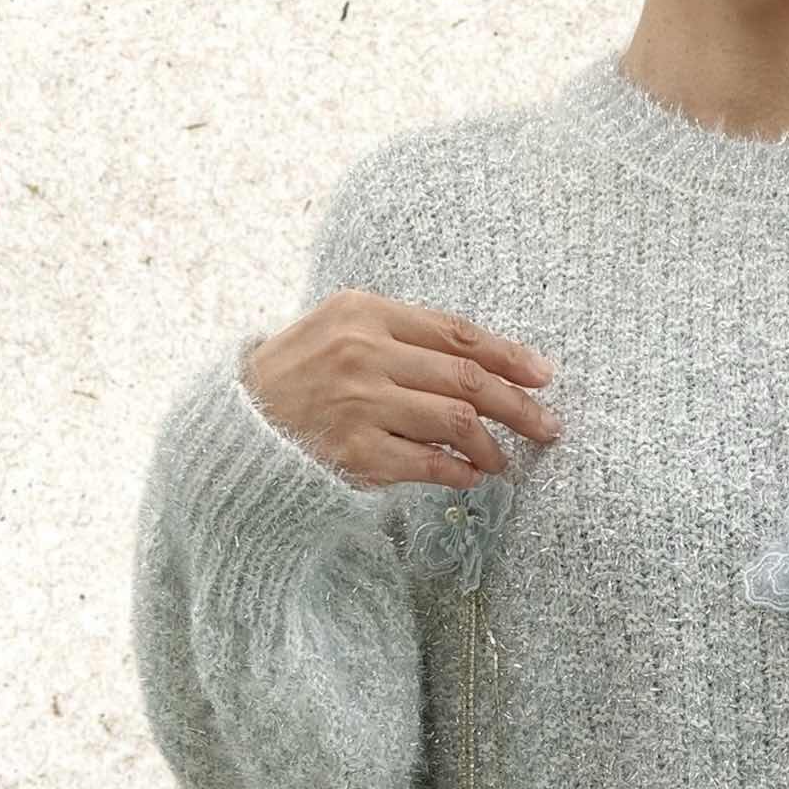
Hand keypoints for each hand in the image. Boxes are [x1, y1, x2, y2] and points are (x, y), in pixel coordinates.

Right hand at [242, 291, 563, 491]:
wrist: (240, 426)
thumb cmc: (301, 377)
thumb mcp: (341, 331)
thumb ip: (402, 336)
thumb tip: (484, 362)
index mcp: (364, 312)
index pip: (456, 333)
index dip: (508, 355)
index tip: (544, 375)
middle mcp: (363, 353)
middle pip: (467, 379)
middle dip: (519, 405)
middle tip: (549, 426)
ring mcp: (360, 404)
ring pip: (457, 422)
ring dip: (492, 446)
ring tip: (503, 460)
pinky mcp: (357, 453)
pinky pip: (431, 464)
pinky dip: (460, 472)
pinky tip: (471, 477)